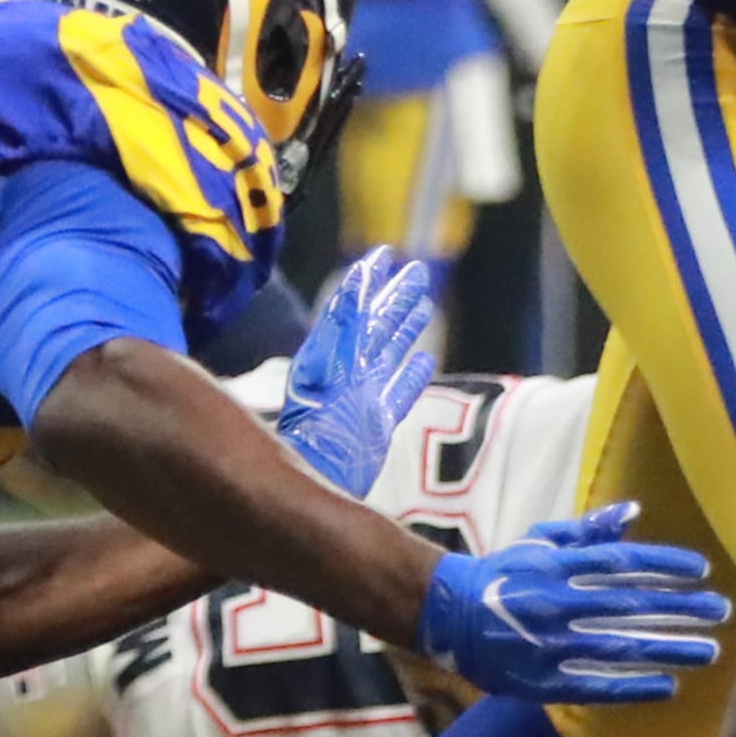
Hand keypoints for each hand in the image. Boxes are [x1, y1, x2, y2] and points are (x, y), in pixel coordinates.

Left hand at [275, 246, 436, 495]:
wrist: (311, 481)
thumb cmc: (310, 429)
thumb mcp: (323, 368)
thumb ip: (341, 327)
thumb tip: (355, 283)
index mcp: (331, 356)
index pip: (351, 309)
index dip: (367, 282)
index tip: (383, 255)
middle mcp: (348, 373)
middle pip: (376, 327)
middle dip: (395, 298)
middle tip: (416, 271)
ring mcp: (364, 398)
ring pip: (389, 354)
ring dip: (406, 328)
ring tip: (424, 305)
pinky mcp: (377, 425)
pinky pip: (399, 394)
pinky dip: (412, 376)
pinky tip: (424, 361)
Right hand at [417, 505, 726, 703]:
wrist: (448, 617)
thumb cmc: (503, 574)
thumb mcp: (541, 542)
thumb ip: (588, 531)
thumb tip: (632, 512)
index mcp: (558, 566)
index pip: (622, 563)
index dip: (665, 566)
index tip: (702, 571)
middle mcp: (558, 603)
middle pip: (631, 605)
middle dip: (680, 608)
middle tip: (721, 611)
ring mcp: (550, 645)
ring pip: (620, 647)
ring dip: (668, 649)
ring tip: (709, 651)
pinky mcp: (543, 681)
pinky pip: (595, 685)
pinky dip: (632, 687)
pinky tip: (668, 686)